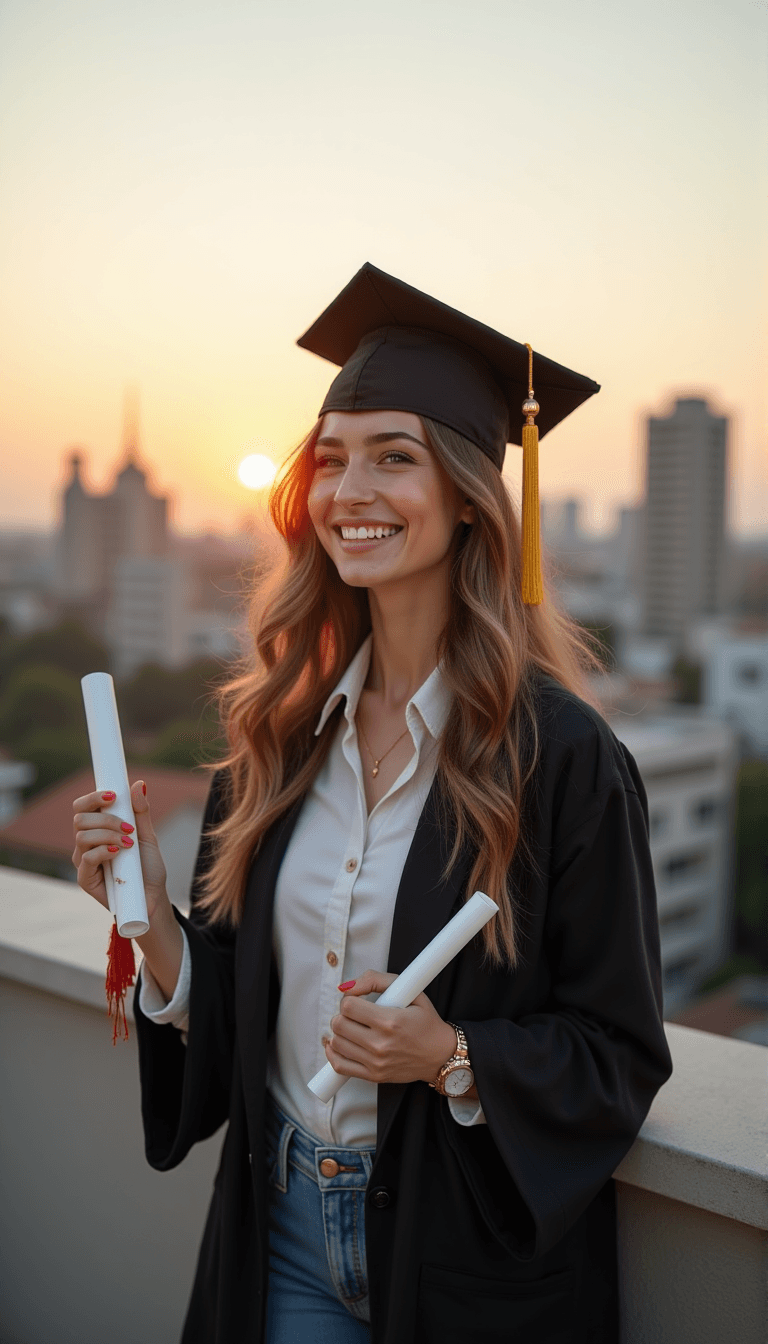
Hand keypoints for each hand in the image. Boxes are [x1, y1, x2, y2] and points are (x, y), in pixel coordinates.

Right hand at [72, 780, 168, 920]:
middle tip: (128, 827)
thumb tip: (139, 784)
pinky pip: (86, 858)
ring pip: (82, 836)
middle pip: (80, 819)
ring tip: (128, 843)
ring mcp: (83, 861)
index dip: (93, 797)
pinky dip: (103, 851)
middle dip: (106, 818)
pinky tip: (118, 852)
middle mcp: (86, 843)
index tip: (114, 795)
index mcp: (97, 829)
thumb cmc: (147, 867)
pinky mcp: (85, 879)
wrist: (153, 897)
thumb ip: (140, 812)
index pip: (82, 806)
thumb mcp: (146, 835)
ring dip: (108, 834)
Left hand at [325, 970, 457, 1085]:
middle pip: (339, 1024)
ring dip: (339, 1032)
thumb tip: (347, 987)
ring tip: (352, 1027)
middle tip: (354, 1014)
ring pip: (336, 1043)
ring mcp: (376, 1063)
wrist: (441, 1055)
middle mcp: (380, 1044)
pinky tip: (340, 1044)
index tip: (358, 1000)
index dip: (350, 999)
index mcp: (390, 1021)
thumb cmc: (426, 1022)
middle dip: (342, 1015)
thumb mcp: (411, 991)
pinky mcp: (373, 1076)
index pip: (348, 1006)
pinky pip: (340, 1066)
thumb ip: (377, 980)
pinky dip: (333, 1053)